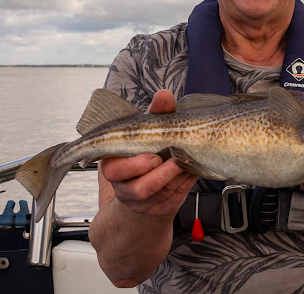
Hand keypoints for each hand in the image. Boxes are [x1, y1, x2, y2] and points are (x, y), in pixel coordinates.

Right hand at [99, 90, 198, 218]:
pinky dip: (183, 185)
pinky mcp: (158, 207)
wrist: (149, 186)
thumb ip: (156, 113)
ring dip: (172, 179)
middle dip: (155, 174)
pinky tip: (190, 172)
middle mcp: (124, 185)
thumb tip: (164, 95)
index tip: (152, 157)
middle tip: (170, 160)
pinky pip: (171, 199)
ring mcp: (140, 200)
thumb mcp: (149, 131)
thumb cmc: (146, 153)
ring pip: (156, 195)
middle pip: (136, 187)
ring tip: (184, 164)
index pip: (113, 169)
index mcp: (113, 164)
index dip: (132, 165)